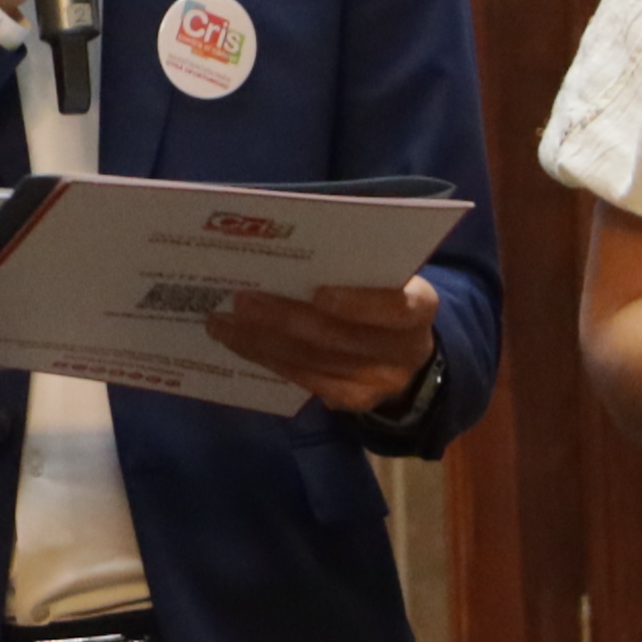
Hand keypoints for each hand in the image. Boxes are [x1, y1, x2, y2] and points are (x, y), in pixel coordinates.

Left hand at [206, 277, 438, 415]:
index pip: (395, 307)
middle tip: (241, 300)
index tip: (319, 292)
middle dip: (284, 318)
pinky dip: (266, 358)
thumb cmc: (381, 292)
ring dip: (261, 341)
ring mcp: (378, 382)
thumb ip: (352, 263)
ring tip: (222, 322)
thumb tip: (284, 240)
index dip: (358, 303)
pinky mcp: (351, 400)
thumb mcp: (381, 273)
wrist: (401, 347)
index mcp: (419, 306)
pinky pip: (304, 380)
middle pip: (339, 338)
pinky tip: (236, 342)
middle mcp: (404, 350)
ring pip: (313, 361)